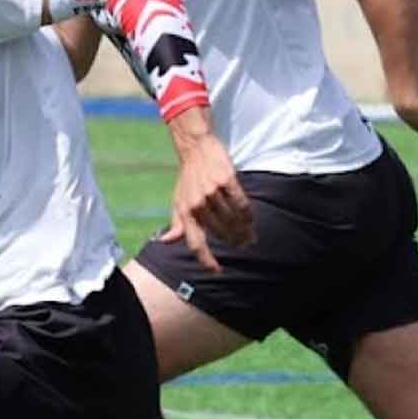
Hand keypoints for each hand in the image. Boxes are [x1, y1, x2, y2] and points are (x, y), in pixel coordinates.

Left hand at [167, 132, 251, 269]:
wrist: (195, 147)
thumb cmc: (188, 177)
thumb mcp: (178, 200)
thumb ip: (176, 223)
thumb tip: (165, 241)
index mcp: (185, 212)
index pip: (196, 242)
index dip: (206, 260)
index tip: (217, 271)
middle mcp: (198, 204)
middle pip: (221, 233)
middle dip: (234, 242)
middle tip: (245, 245)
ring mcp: (212, 191)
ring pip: (233, 219)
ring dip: (244, 230)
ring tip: (251, 236)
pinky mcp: (226, 180)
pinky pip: (241, 203)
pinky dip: (248, 214)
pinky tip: (251, 219)